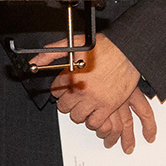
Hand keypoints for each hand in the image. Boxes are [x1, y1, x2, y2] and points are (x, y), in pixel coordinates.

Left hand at [42, 34, 157, 150]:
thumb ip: (52, 53)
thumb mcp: (74, 43)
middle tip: (74, 98)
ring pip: (77, 117)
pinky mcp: (109, 106)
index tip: (64, 89)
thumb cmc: (106, 46)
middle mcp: (81, 89)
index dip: (59, 89)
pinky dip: (92, 121)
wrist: (128, 50)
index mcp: (72, 75)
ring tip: (83, 106)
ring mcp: (95, 99)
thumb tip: (36, 60)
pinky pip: (95, 123)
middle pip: (64, 107)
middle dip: (67, 102)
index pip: (55, 90)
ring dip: (79, 113)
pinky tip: (93, 113)